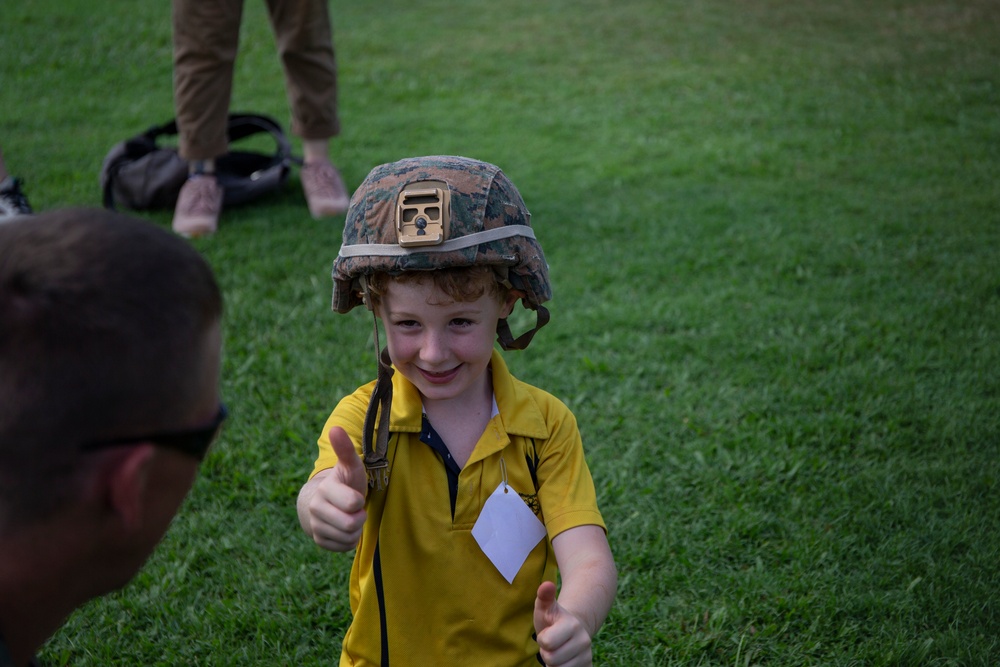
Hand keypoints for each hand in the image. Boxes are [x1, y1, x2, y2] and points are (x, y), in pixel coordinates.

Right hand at [302, 427, 367, 550]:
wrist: (326, 501)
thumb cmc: (345, 482)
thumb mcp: (350, 466)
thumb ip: (345, 450)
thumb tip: (335, 428)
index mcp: (326, 489)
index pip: (353, 503)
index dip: (360, 501)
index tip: (356, 496)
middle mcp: (316, 508)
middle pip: (350, 524)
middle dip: (359, 518)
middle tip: (356, 510)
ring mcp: (315, 525)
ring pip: (347, 537)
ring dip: (355, 530)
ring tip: (350, 517)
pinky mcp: (318, 540)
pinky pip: (342, 547)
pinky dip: (349, 540)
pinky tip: (344, 529)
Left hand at [533, 581, 592, 665]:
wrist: (572, 631)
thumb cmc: (553, 620)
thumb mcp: (546, 607)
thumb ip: (544, 596)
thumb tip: (546, 584)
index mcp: (572, 625)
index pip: (547, 642)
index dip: (542, 639)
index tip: (547, 632)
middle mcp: (584, 641)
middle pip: (551, 659)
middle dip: (547, 653)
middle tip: (552, 643)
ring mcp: (587, 656)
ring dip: (553, 663)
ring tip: (557, 650)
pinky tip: (564, 659)